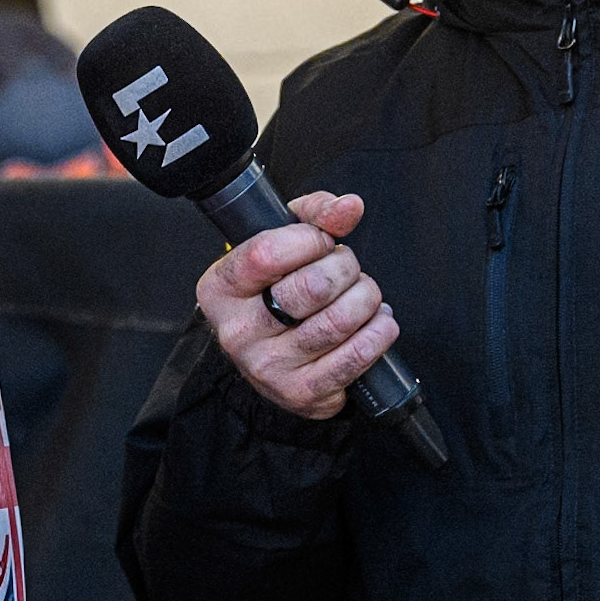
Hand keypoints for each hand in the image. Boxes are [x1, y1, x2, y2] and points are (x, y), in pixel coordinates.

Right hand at [195, 190, 399, 420]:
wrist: (271, 356)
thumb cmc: (276, 290)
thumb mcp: (282, 243)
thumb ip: (314, 215)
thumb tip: (350, 206)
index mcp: (220, 288)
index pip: (267, 252)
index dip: (309, 239)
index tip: (321, 241)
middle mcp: (239, 331)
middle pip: (313, 286)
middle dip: (346, 267)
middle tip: (345, 268)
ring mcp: (269, 367)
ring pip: (340, 320)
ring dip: (367, 298)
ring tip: (362, 294)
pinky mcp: (302, 393)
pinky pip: (357, 356)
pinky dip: (379, 332)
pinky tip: (375, 322)